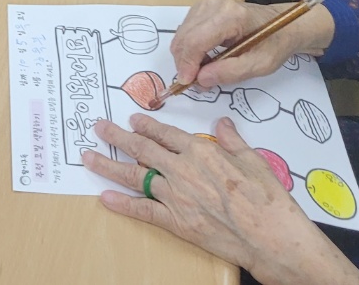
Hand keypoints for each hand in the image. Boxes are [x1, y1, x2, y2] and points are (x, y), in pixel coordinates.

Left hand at [83, 115, 358, 284]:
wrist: (270, 238)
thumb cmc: (267, 200)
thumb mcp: (254, 161)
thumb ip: (232, 140)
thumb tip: (222, 124)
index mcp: (201, 152)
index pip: (166, 135)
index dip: (147, 126)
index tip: (133, 120)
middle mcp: (182, 170)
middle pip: (143, 149)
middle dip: (118, 136)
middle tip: (98, 127)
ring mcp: (176, 197)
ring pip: (135, 177)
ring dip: (109, 165)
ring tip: (88, 156)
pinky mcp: (176, 223)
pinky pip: (143, 211)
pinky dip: (122, 205)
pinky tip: (104, 198)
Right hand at [169, 0, 336, 90]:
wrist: (284, 25)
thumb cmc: (275, 43)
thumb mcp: (260, 64)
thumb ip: (230, 73)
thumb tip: (201, 79)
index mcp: (231, 16)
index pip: (196, 40)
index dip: (187, 63)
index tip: (187, 82)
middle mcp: (214, 5)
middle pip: (184, 37)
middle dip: (185, 62)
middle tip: (196, 81)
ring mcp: (207, 3)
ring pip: (181, 34)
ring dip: (186, 56)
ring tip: (203, 70)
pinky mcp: (203, 6)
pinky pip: (186, 30)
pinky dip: (189, 47)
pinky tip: (203, 57)